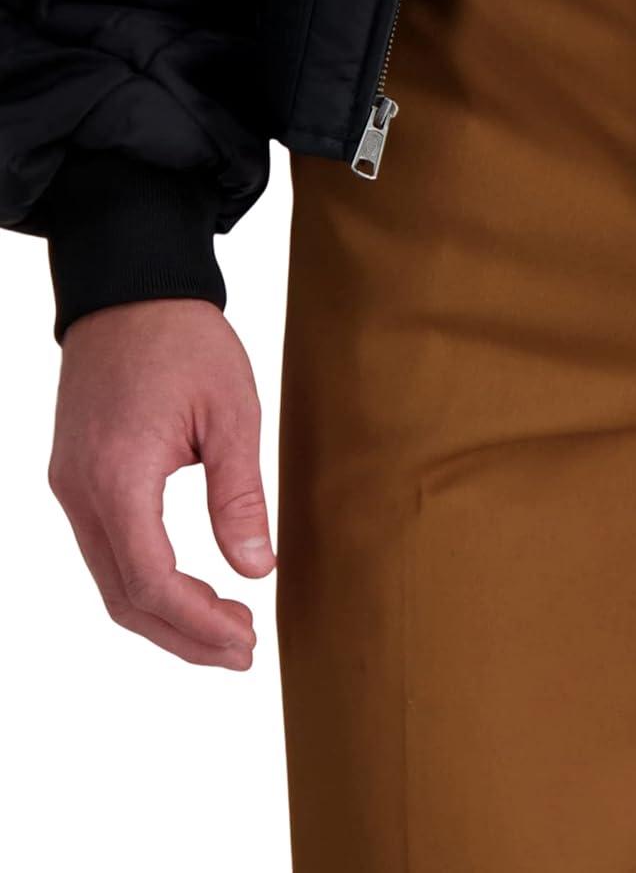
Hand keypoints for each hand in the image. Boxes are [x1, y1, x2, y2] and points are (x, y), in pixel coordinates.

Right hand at [49, 300, 274, 668]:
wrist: (131, 290)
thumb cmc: (185, 341)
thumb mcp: (232, 413)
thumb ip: (240, 496)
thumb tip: (258, 570)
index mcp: (117, 478)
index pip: (151, 582)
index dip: (198, 624)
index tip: (247, 641)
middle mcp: (80, 492)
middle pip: (123, 597)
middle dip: (182, 636)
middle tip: (243, 652)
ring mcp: (71, 486)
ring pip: (110, 580)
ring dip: (164, 616)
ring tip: (224, 631)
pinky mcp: (77, 477)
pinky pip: (105, 549)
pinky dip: (144, 582)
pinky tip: (188, 590)